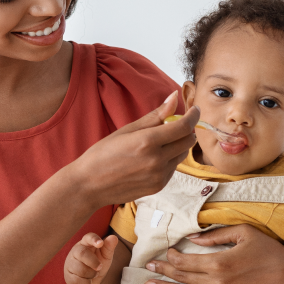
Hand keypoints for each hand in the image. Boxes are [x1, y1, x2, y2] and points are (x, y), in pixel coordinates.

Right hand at [64, 233, 119, 283]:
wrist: (91, 279)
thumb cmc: (97, 263)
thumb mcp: (105, 255)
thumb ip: (109, 247)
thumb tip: (113, 238)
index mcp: (86, 243)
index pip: (88, 237)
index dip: (94, 239)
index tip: (100, 243)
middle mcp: (75, 251)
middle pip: (82, 254)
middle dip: (93, 262)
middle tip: (100, 267)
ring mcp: (70, 264)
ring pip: (79, 269)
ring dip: (91, 274)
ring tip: (93, 274)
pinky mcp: (68, 276)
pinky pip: (76, 281)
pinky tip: (87, 281)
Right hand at [65, 91, 198, 208]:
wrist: (89, 185)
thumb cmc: (103, 154)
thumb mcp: (127, 130)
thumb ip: (155, 116)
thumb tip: (174, 97)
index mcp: (147, 142)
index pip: (183, 126)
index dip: (193, 116)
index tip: (194, 110)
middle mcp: (157, 160)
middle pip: (188, 141)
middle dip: (186, 130)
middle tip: (173, 125)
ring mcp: (159, 176)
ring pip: (182, 155)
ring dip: (177, 145)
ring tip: (157, 144)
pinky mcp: (159, 186)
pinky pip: (173, 168)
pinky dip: (169, 160)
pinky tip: (151, 159)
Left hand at [144, 224, 283, 283]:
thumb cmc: (270, 252)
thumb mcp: (244, 233)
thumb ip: (215, 235)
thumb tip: (192, 238)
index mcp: (220, 263)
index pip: (186, 261)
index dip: (172, 257)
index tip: (164, 252)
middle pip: (182, 279)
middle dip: (163, 272)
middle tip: (148, 268)